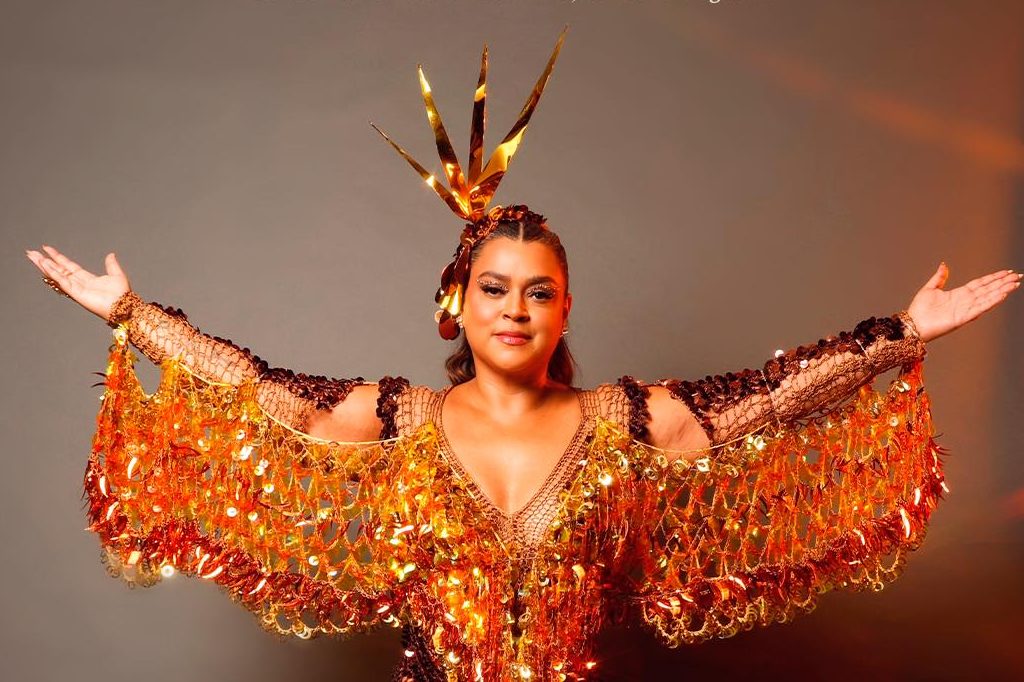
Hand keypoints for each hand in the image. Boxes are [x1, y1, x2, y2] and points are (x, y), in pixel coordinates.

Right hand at [26, 245, 130, 322]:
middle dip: (45, 261)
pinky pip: (62, 281)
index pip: (68, 266)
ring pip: (57, 275)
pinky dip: (54, 273)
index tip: (47, 249)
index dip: (58, 257)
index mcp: (87, 278)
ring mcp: (76, 289)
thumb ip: (111, 265)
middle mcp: (79, 283)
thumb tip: (110, 254)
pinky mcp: (76, 293)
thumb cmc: (122, 294)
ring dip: (45, 266)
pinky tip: (45, 265)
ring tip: (34, 257)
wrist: (125, 306)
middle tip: (31, 253)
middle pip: (58, 270)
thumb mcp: (116, 274)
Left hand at [906, 262, 1020, 342]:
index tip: (1006, 272)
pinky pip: (980, 308)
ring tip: (1014, 284)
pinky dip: (991, 301)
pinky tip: (1002, 295)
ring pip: (987, 298)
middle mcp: (965, 301)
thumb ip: (939, 277)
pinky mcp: (963, 318)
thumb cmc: (919, 310)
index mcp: (958, 294)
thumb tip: (944, 264)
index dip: (993, 278)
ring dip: (1001, 291)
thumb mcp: (930, 289)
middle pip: (988, 289)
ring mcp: (965, 309)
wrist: (912, 325)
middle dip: (1002, 283)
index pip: (980, 284)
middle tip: (1017, 276)